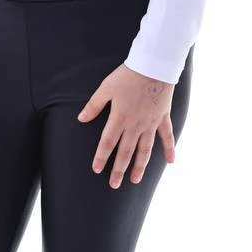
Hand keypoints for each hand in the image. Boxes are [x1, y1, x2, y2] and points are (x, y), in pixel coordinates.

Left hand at [77, 64, 175, 187]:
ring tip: (135, 180)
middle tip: (114, 185)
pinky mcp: (163, 117)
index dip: (101, 157)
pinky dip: (169, 148)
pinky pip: (167, 136)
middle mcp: (135, 124)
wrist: (154, 65)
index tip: (96, 170)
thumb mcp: (106, 87)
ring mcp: (151, 123)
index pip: (108, 143)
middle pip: (125, 152)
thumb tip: (81, 119)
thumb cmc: (128, 75)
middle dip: (118, 170)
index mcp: (119, 118)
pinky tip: (170, 161)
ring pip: (145, 150)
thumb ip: (94, 105)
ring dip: (140, 166)